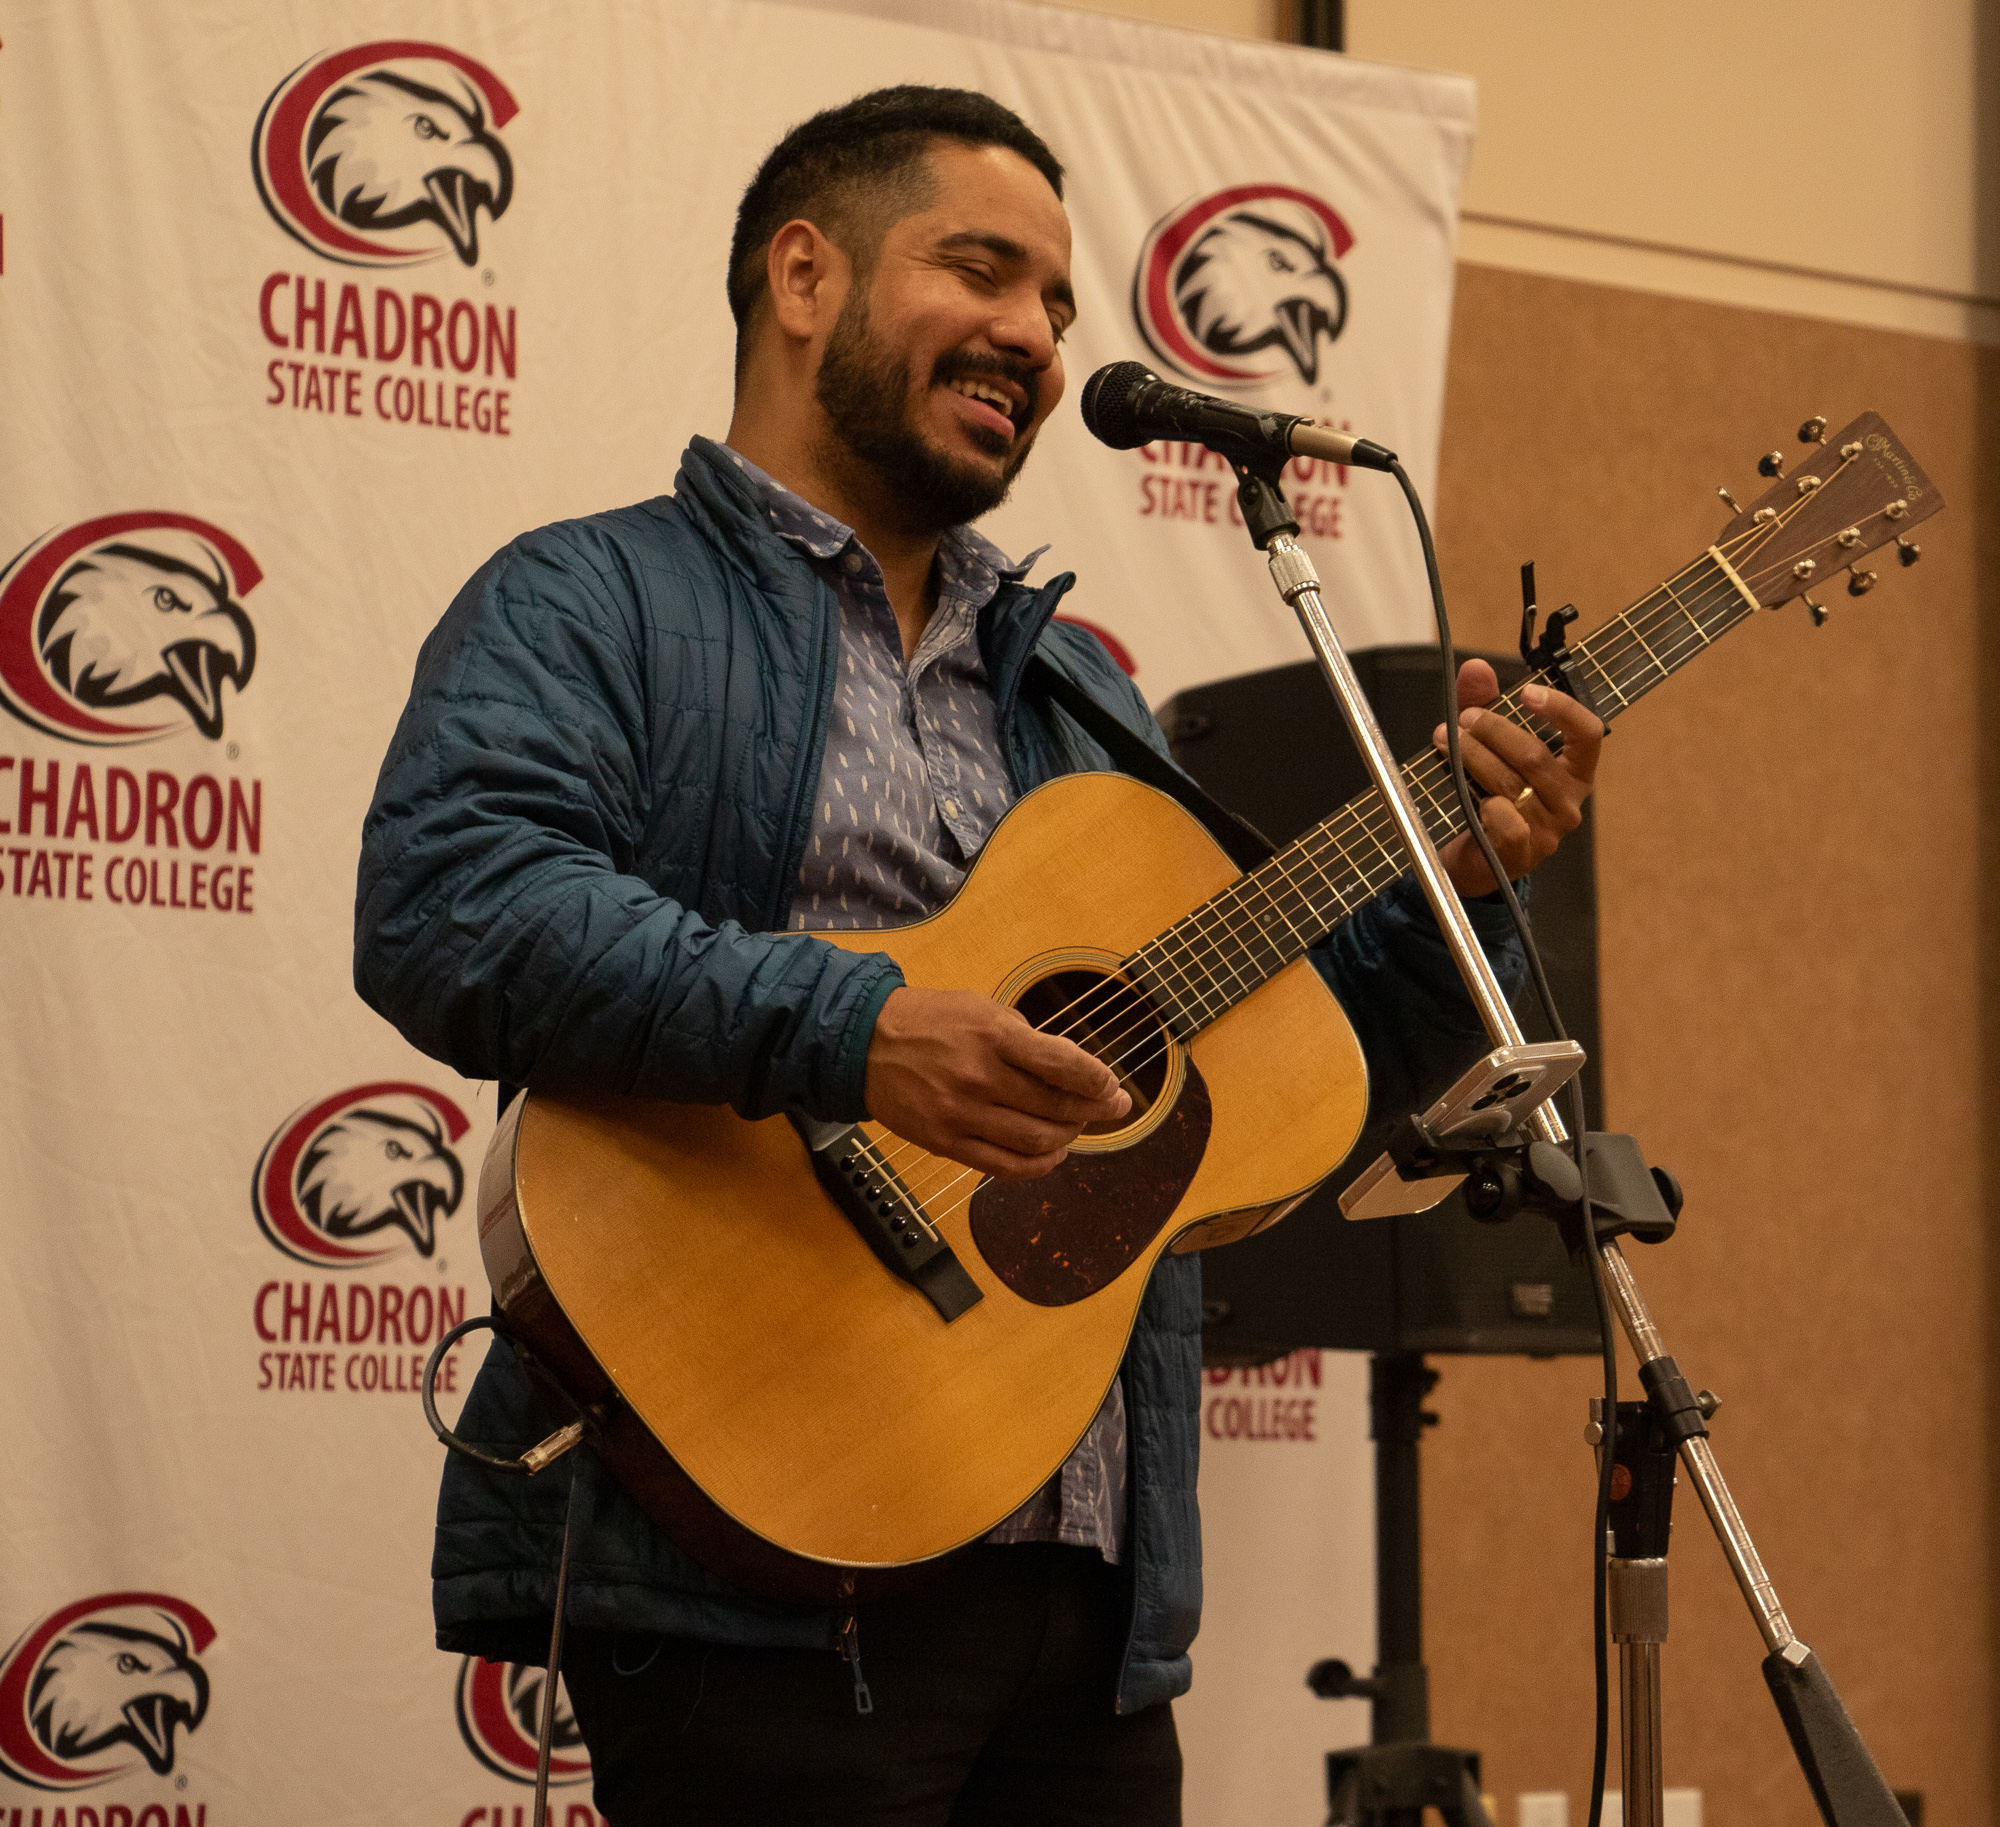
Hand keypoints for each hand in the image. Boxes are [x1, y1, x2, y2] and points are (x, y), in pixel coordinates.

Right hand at [863, 985, 1131, 1179]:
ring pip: (1036, 1140)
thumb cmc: (930, 1021)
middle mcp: (979, 1077)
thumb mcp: (982, 1009)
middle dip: (1094, 1110)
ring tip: (1075, 1127)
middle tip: (1112, 1107)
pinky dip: (1038, 1166)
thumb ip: (1026, 1038)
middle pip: (1056, 1106)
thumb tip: (1074, 1070)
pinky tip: (1052, 1155)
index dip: (1097, 1080)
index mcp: (993, 1036)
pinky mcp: (946, 1143)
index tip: (1112, 1085)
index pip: (1063, 1064)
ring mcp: (961, 1114)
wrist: (865, 1043)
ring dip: (1067, 1136)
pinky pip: (1004, 1166)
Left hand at [1434, 659, 1602, 897]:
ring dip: (1473, 757)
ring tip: (1446, 741)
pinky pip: (1506, 820)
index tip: (1527, 692)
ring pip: (1511, 782)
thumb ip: (1484, 704)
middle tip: (1462, 719)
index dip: (1561, 708)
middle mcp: (1569, 800)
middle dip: (1492, 730)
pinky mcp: (1524, 852)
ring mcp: (1550, 829)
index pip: (1588, 732)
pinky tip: (1469, 793)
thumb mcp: (1488, 744)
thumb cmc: (1489, 793)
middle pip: (1533, 754)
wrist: (1476, 857)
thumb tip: (1475, 667)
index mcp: (1575, 770)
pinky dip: (1485, 803)